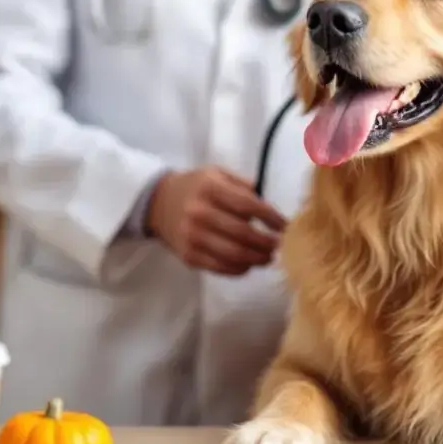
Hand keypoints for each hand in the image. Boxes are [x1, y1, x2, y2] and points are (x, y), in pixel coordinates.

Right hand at [146, 167, 286, 275]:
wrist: (158, 203)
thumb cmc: (196, 187)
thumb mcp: (218, 174)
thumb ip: (244, 186)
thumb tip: (270, 208)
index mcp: (209, 188)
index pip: (247, 205)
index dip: (271, 218)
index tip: (285, 226)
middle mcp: (199, 213)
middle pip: (243, 234)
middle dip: (267, 242)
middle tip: (279, 245)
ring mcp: (192, 237)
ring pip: (234, 254)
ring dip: (257, 259)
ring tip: (268, 257)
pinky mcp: (189, 256)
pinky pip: (221, 268)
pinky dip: (240, 269)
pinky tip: (248, 264)